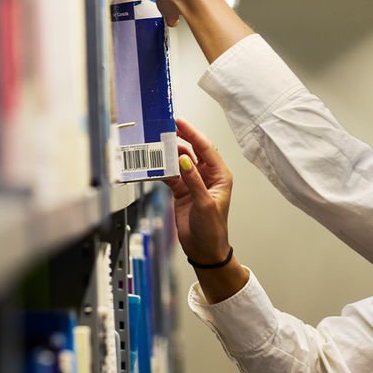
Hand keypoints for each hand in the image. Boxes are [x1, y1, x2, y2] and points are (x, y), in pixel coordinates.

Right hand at [164, 118, 233, 266]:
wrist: (204, 250)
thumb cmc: (212, 229)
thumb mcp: (204, 204)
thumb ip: (194, 180)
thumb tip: (184, 159)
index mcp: (220, 175)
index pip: (206, 148)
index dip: (193, 133)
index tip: (179, 122)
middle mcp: (208, 176)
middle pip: (194, 150)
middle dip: (181, 137)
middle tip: (165, 127)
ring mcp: (194, 182)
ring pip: (181, 161)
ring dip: (170, 153)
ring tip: (156, 143)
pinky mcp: (182, 191)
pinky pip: (171, 175)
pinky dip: (162, 169)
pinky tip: (152, 165)